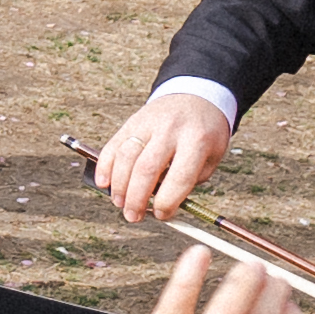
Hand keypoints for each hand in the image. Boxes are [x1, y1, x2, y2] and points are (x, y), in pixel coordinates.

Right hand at [92, 88, 231, 224]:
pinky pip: (113, 145)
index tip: (161, 214)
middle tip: (133, 217)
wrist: (195, 96)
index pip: (179, 176)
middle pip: (146, 168)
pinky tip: (103, 183)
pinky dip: (104, 166)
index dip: (168, 201)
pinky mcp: (131, 122)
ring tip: (120, 203)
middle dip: (137, 198)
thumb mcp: (211, 156)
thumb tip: (161, 206)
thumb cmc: (205, 134)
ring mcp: (147, 123)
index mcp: (197, 140)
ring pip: (126, 157)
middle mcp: (170, 130)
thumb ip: (189, 180)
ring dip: (119, 185)